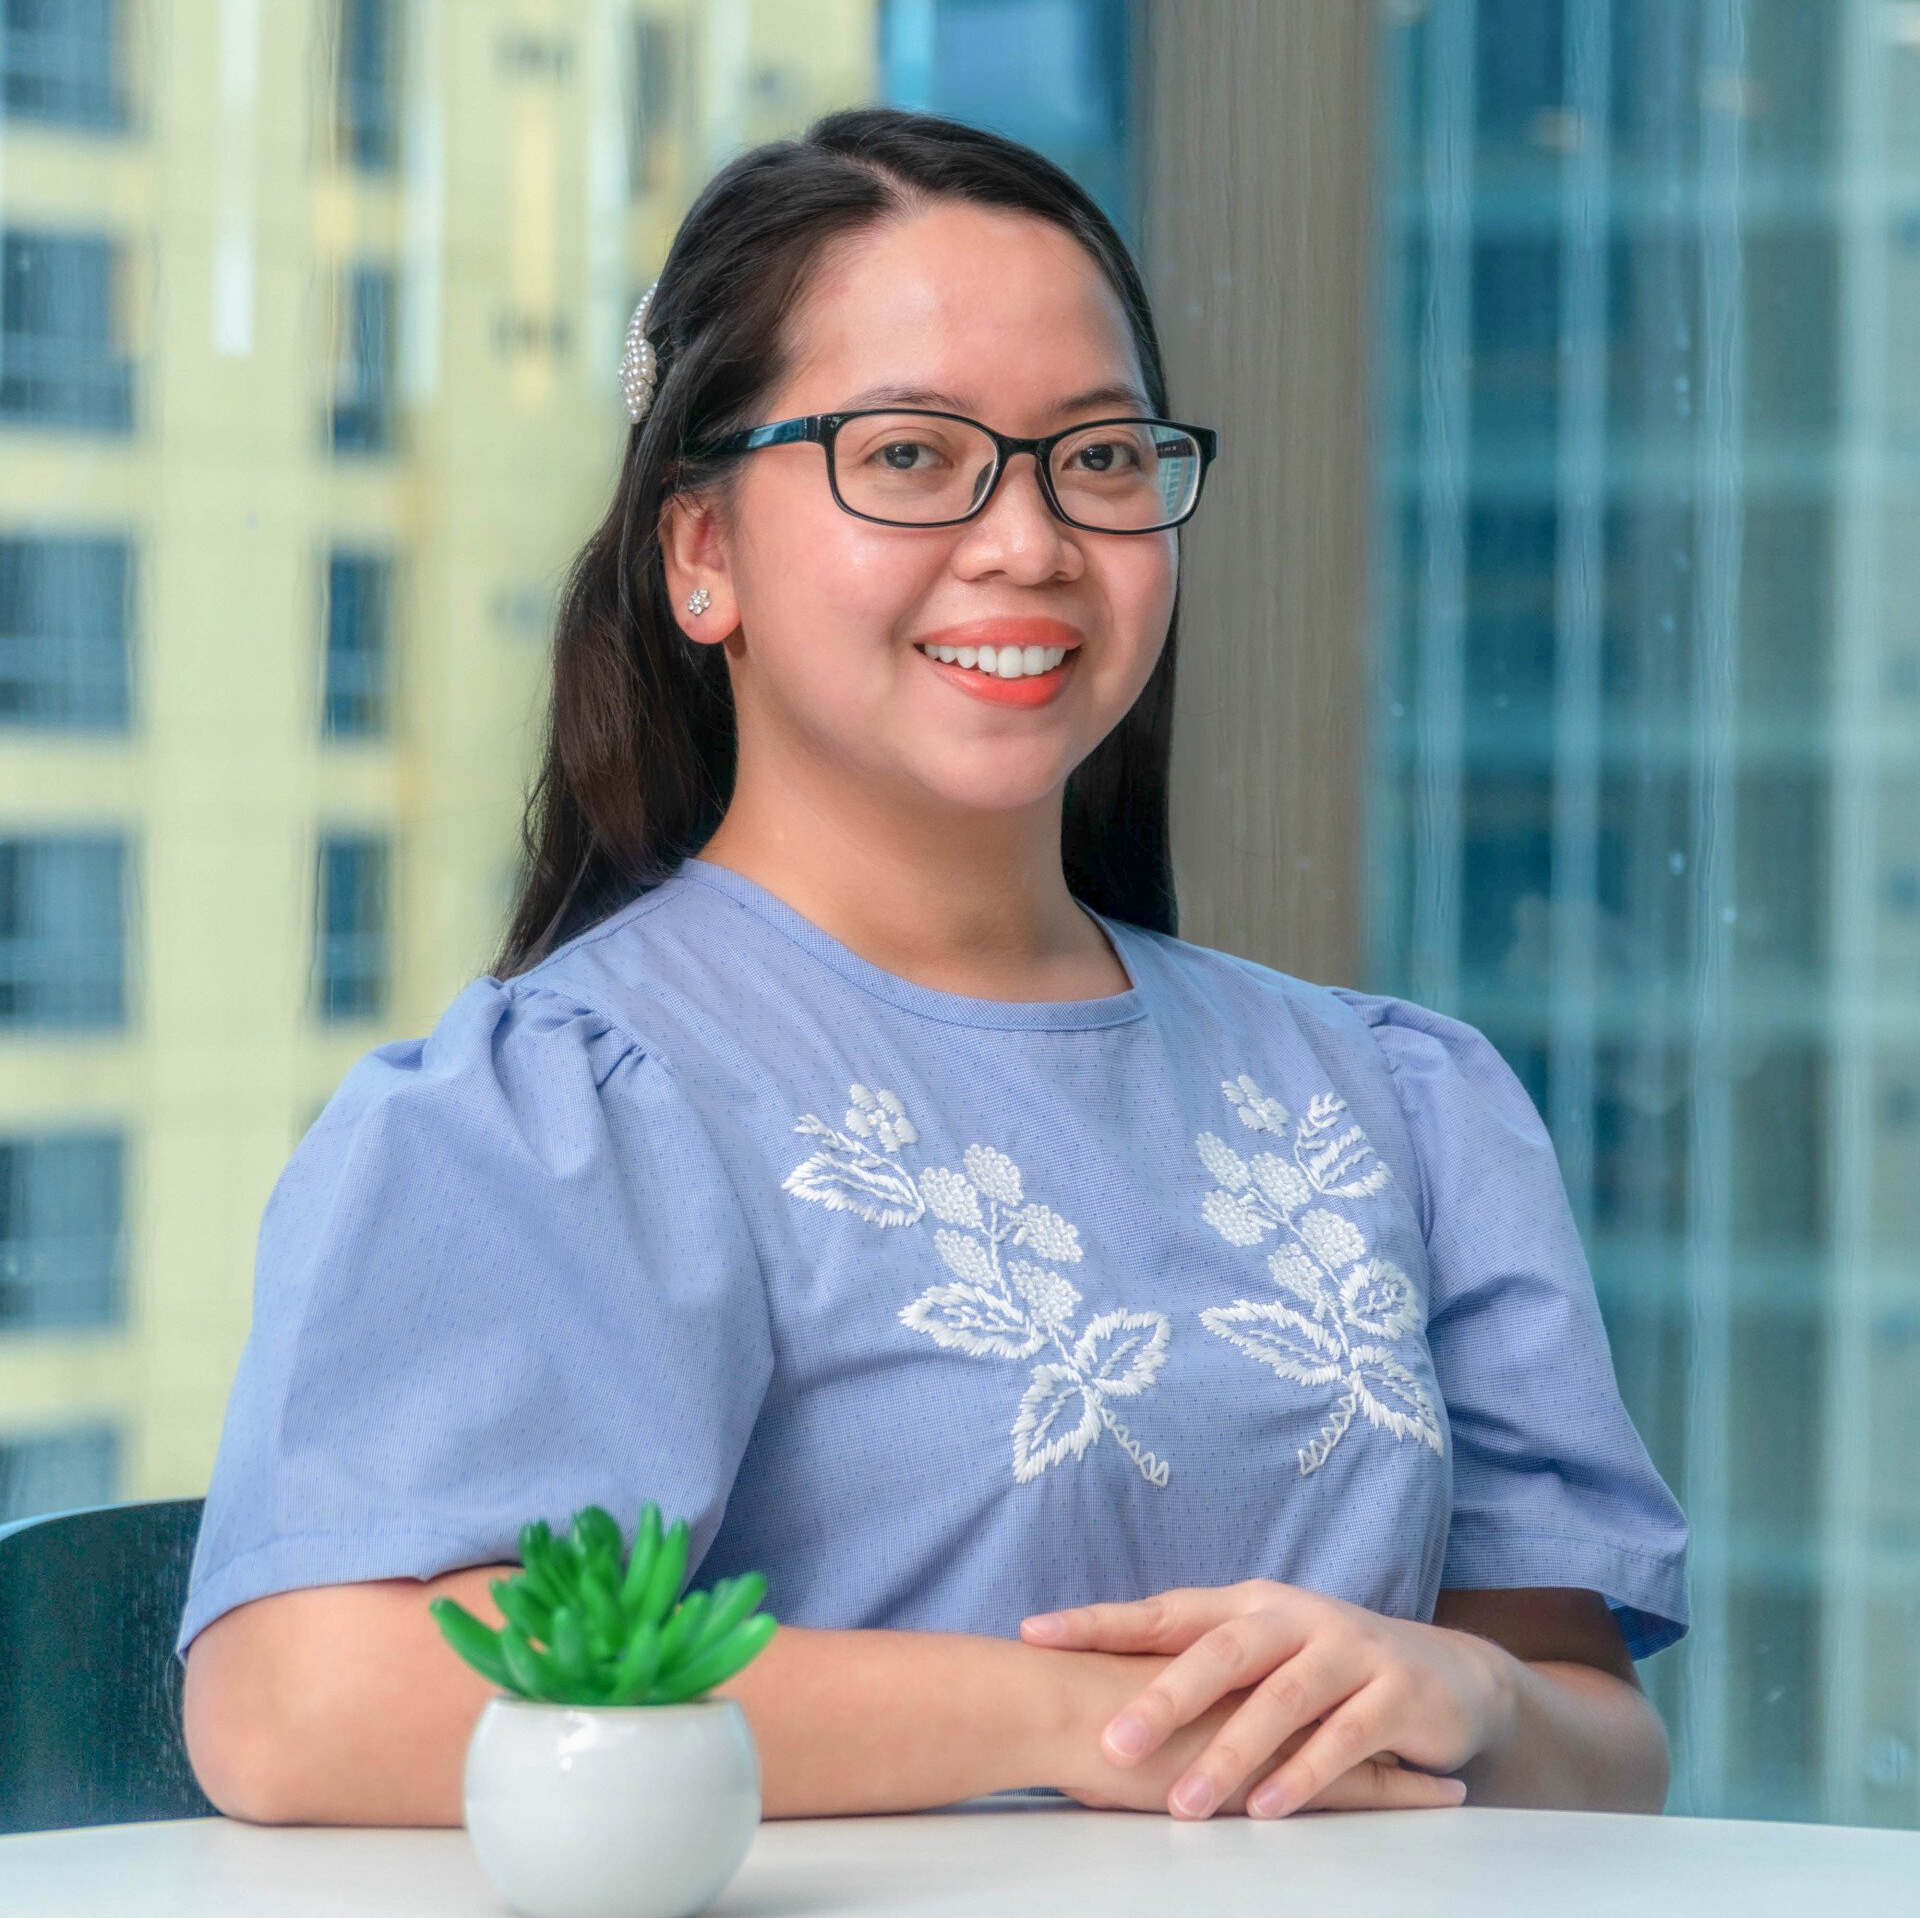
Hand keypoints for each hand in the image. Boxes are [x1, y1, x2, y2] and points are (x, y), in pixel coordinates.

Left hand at [1023, 1580, 1509, 1819]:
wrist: (1446, 1675)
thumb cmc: (1323, 1670)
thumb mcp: (1258, 1658)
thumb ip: (1190, 1669)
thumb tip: (1086, 1696)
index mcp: (1246, 1605)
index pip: (1163, 1610)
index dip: (1100, 1620)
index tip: (1034, 1632)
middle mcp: (1293, 1617)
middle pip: (1220, 1652)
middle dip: (1165, 1698)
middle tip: (1113, 1742)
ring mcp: (1347, 1651)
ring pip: (1280, 1700)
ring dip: (1230, 1755)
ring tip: (1185, 1805)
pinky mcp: (1394, 1694)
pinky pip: (1345, 1737)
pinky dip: (1304, 1775)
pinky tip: (1267, 1810)